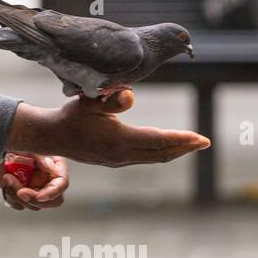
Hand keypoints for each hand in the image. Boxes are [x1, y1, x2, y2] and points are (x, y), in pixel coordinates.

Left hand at [0, 152, 67, 210]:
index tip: (39, 197)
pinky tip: (5, 182)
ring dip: (18, 194)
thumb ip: (40, 157)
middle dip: (35, 199)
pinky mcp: (21, 194)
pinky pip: (20, 205)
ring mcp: (35, 188)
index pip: (62, 184)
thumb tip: (49, 169)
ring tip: (7, 177)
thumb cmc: (14, 141)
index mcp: (55, 166)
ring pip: (34, 205)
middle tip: (19, 192)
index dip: (53, 192)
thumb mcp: (29, 146)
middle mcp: (48, 180)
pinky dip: (11, 197)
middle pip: (53, 201)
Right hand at [5, 89, 209, 167]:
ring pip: (154, 158)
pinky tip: (167, 147)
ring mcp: (118, 161)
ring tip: (192, 144)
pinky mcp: (115, 161)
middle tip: (205, 142)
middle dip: (184, 147)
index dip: (180, 139)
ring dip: (174, 151)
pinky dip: (161, 153)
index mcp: (118, 140)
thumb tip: (130, 96)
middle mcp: (121, 155)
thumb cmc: (71, 115)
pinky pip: (145, 158)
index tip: (200, 138)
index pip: (157, 140)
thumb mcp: (88, 102)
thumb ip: (110, 99)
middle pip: (161, 154)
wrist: (53, 136)